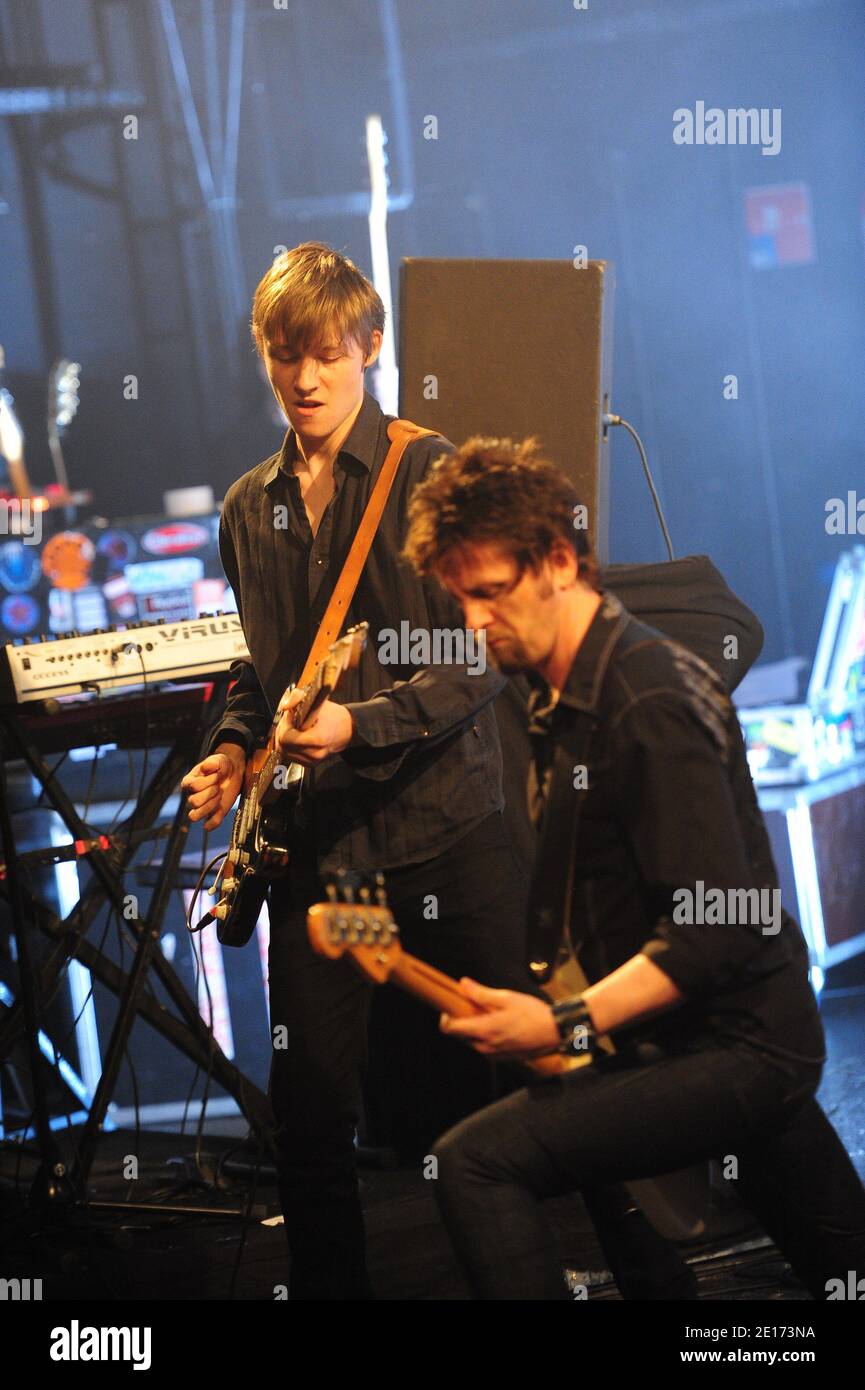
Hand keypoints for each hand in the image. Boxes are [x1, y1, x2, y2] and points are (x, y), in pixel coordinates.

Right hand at [180, 745, 244, 830]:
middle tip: (219, 787)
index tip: (216, 775)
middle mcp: (193, 795)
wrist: (233, 772)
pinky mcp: (213, 814)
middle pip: (193, 802)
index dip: (208, 781)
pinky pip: (209, 825)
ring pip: (194, 816)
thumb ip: (211, 763)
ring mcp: (202, 806)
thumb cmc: (222, 766)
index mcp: (190, 782)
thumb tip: (205, 767)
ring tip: (219, 797)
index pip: (194, 786)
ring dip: (210, 807)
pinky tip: (221, 809)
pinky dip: (215, 821)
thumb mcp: (218, 760)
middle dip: (210, 793)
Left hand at [274, 690, 353, 766]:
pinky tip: (297, 737)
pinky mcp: (309, 764)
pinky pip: (290, 756)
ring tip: (294, 729)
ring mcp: (312, 761)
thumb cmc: (333, 716)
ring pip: (284, 752)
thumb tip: (285, 706)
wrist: (347, 729)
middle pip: (282, 746)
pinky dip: (289, 746)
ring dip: (285, 739)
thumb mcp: (317, 702)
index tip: (291, 716)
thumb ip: (298, 698)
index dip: (285, 725)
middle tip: (291, 722)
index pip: (286, 738)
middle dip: (283, 731)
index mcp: (317, 739)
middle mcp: (314, 754)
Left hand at [440, 979, 560, 1058]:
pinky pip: (486, 1047)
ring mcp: (494, 1054)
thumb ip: (481, 993)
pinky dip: (487, 1037)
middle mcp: (486, 1046)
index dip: (446, 1017)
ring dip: (475, 1029)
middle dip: (463, 1021)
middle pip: (461, 1035)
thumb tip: (463, 984)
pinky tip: (501, 1025)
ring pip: (473, 1042)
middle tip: (475, 1007)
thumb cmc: (533, 1014)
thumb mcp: (506, 998)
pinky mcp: (503, 1058)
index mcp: (484, 1030)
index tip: (451, 1007)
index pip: (450, 1029)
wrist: (555, 1032)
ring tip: (491, 1015)